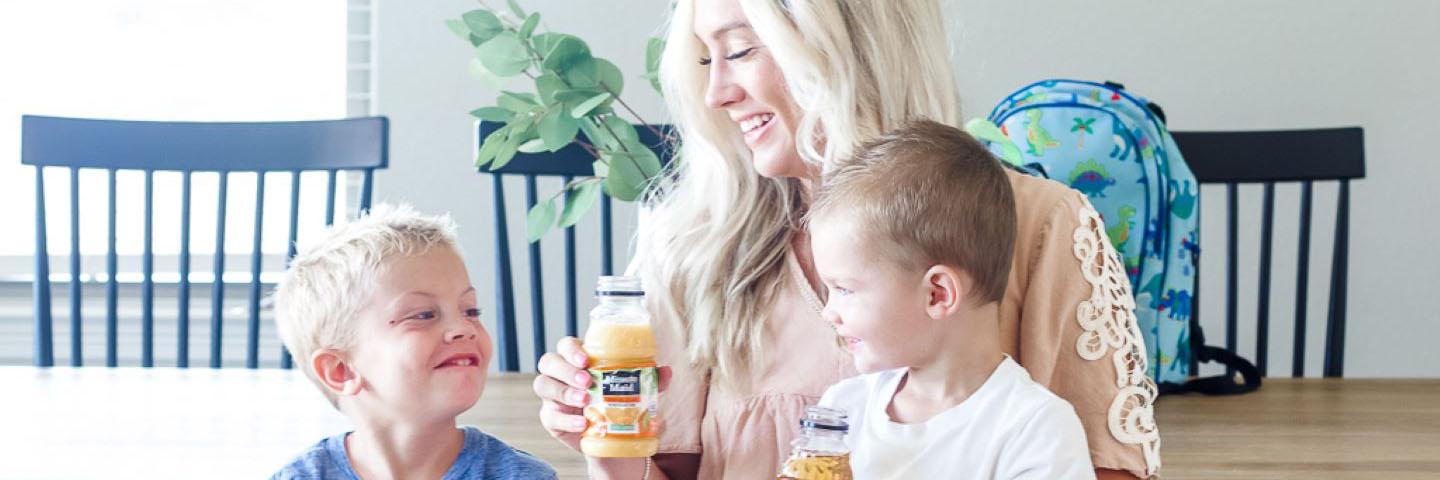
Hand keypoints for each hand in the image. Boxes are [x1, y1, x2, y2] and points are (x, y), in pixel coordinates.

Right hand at [533, 336, 670, 451]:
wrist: (613, 440)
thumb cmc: (620, 405)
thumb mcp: (637, 392)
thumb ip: (650, 381)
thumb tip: (665, 371)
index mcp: (578, 361)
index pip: (565, 345)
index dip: (571, 349)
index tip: (586, 359)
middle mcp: (561, 374)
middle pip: (549, 362)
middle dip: (566, 370)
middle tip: (588, 381)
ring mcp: (553, 396)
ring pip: (543, 385)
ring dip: (563, 391)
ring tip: (585, 401)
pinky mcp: (551, 418)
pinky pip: (549, 415)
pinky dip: (566, 419)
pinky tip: (582, 424)